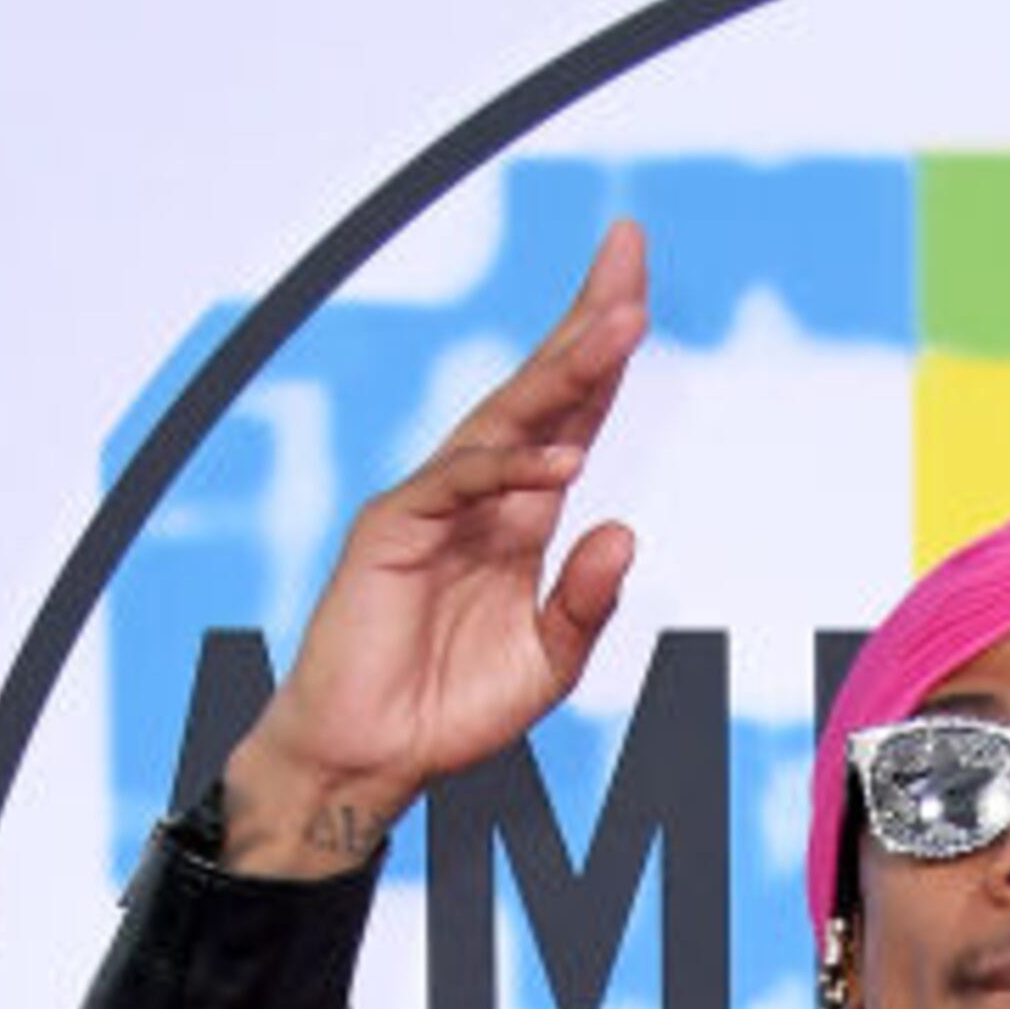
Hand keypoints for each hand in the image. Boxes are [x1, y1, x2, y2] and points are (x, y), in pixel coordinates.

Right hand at [219, 218, 649, 867]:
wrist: (371, 757)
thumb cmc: (449, 711)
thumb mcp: (546, 663)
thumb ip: (585, 602)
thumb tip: (623, 531)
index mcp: (518, 516)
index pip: (571, 418)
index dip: (604, 357)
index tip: (638, 291)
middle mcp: (479, 493)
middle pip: (541, 389)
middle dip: (587, 320)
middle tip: (629, 252)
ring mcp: (433, 503)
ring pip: (506, 419)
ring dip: (565, 371)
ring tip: (619, 326)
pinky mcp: (392, 527)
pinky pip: (459, 485)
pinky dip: (509, 470)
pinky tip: (561, 461)